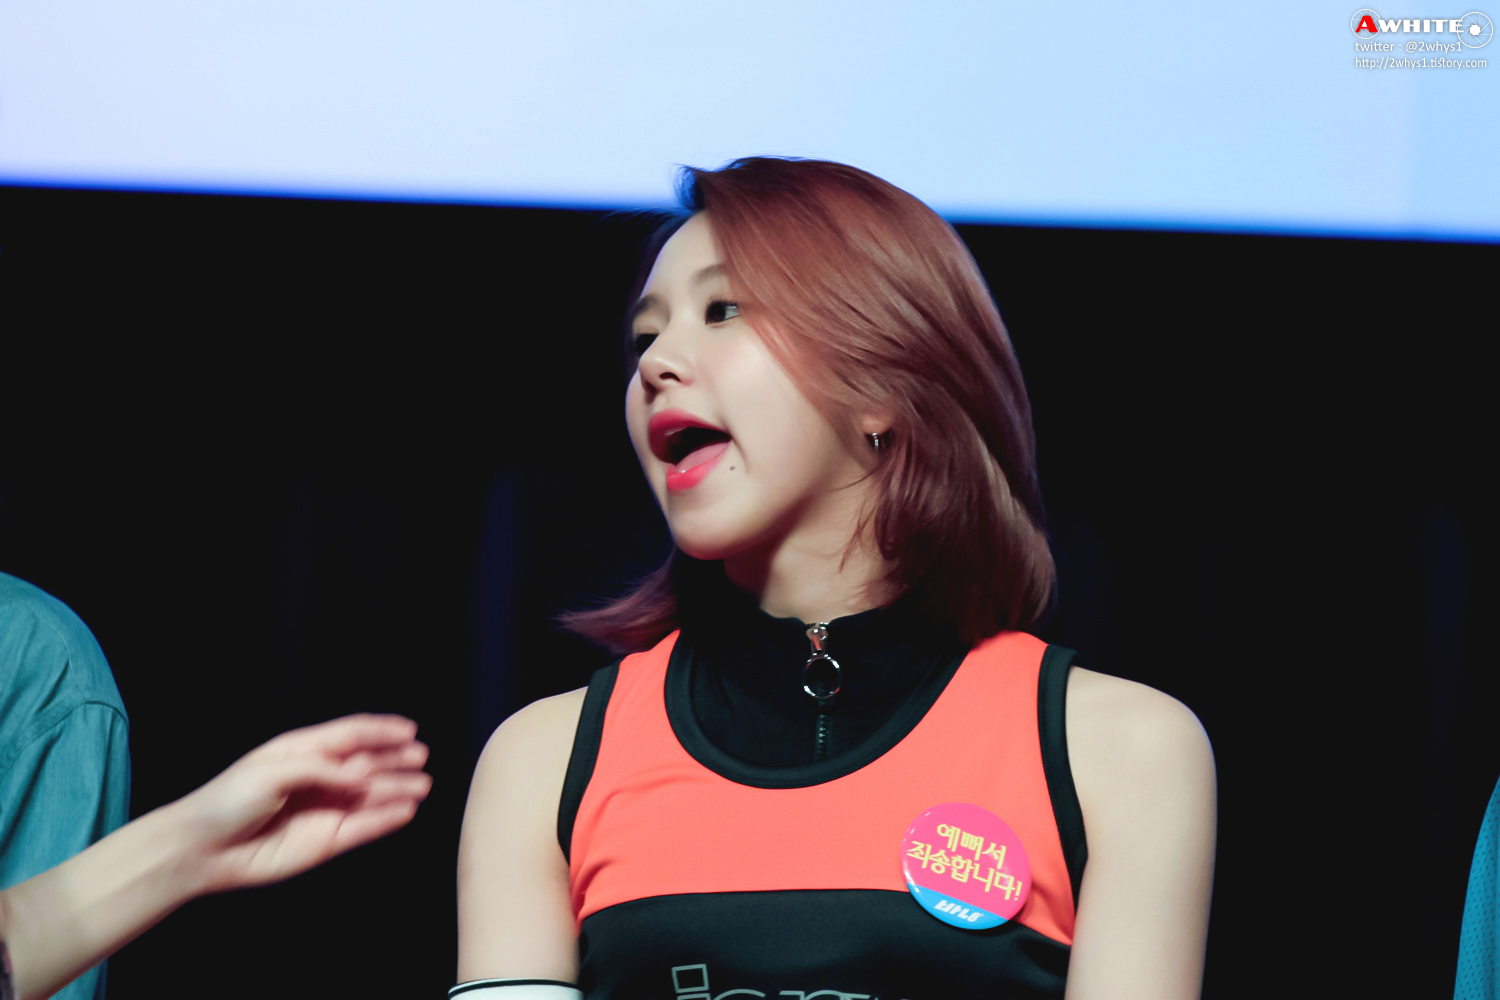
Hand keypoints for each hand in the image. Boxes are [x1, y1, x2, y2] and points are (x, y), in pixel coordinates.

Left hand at [172, 714, 432, 893]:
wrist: (202, 850)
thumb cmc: (228, 801)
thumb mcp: (273, 770)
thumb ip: (321, 768)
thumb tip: (361, 774)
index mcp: (302, 752)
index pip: (350, 736)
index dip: (380, 731)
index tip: (409, 730)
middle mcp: (318, 778)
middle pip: (366, 765)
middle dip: (395, 759)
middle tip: (420, 757)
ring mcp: (323, 809)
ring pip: (370, 796)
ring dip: (396, 789)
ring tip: (423, 785)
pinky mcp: (325, 841)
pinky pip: (363, 827)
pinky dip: (385, 819)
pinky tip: (406, 810)